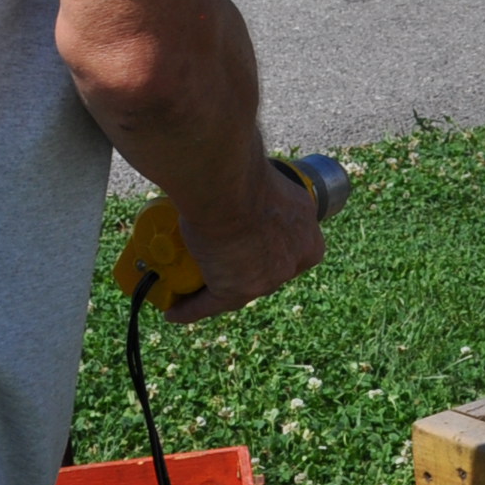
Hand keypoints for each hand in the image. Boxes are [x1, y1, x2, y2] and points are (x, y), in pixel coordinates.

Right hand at [163, 154, 325, 322]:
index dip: (266, 250)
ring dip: (213, 289)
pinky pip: (208, 304)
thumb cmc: (242, 173)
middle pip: (263, 271)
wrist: (228, 184)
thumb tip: (242, 175)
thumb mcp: (267, 180)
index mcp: (308, 236)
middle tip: (216, 258)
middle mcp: (294, 261)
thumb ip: (260, 187)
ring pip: (236, 288)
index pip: (289, 251)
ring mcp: (267, 280)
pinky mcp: (235, 290)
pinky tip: (176, 311)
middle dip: (241, 268)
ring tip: (190, 284)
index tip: (247, 245)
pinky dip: (189, 309)